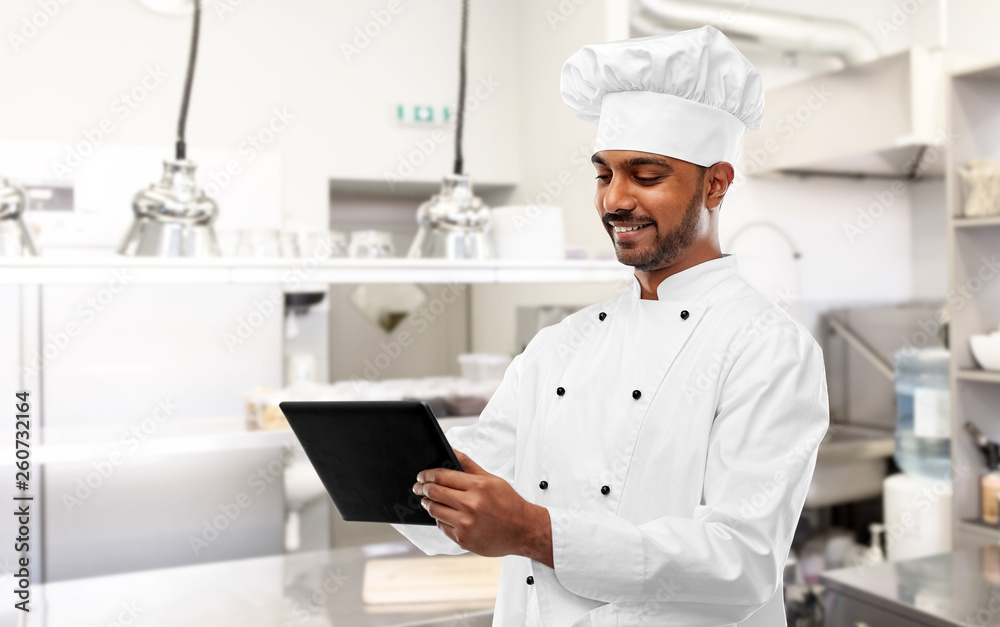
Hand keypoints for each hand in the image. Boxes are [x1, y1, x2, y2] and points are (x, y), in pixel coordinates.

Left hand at [413, 449, 552, 565]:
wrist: (524, 530)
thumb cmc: (509, 503)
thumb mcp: (491, 479)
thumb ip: (468, 465)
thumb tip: (451, 450)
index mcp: (478, 487)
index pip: (442, 476)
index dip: (427, 474)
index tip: (421, 475)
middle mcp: (471, 505)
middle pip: (435, 492)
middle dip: (422, 488)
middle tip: (419, 487)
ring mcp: (466, 524)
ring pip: (434, 511)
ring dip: (428, 504)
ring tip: (429, 500)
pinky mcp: (463, 539)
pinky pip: (442, 527)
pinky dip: (441, 519)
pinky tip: (445, 515)